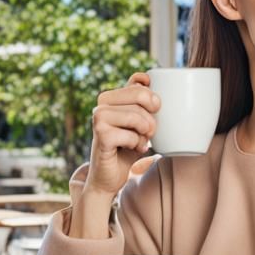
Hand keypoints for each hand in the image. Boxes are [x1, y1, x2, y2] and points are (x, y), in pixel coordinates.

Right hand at [84, 72, 159, 199]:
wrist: (111, 177)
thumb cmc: (128, 149)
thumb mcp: (139, 122)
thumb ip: (141, 102)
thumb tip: (146, 78)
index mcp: (111, 97)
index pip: (138, 83)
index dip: (151, 95)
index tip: (155, 109)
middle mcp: (102, 104)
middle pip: (140, 96)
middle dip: (152, 117)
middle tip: (151, 132)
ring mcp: (98, 118)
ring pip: (135, 115)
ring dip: (144, 133)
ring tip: (140, 142)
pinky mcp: (100, 135)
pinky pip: (129, 134)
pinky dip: (136, 144)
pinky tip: (133, 149)